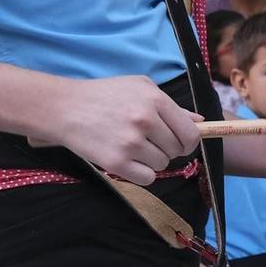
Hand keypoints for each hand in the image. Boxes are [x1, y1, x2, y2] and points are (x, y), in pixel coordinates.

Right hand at [43, 75, 203, 186]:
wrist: (65, 108)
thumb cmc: (105, 95)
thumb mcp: (140, 88)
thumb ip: (171, 106)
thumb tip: (200, 122)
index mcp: (155, 100)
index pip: (190, 133)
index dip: (189, 141)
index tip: (181, 143)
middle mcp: (145, 120)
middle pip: (177, 150)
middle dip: (167, 148)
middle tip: (148, 141)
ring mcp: (131, 143)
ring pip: (162, 164)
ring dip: (151, 160)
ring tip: (132, 146)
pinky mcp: (116, 163)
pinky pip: (147, 178)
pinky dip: (140, 173)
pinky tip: (127, 159)